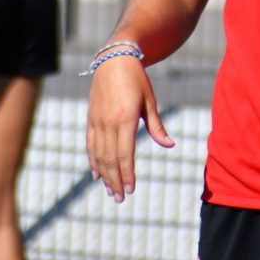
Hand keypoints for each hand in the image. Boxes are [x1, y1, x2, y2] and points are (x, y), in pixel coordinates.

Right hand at [86, 58, 174, 202]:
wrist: (114, 60)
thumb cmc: (137, 80)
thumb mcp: (149, 101)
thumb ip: (157, 126)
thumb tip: (169, 145)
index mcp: (125, 118)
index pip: (125, 153)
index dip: (128, 173)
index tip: (131, 188)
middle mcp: (108, 122)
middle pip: (110, 159)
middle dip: (115, 181)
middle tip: (121, 198)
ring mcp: (96, 121)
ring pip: (98, 155)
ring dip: (104, 175)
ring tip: (111, 191)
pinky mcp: (90, 119)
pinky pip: (90, 145)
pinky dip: (93, 161)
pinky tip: (97, 174)